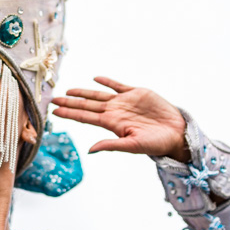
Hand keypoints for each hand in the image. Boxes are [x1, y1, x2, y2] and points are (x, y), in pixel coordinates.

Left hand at [51, 78, 188, 160]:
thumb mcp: (132, 146)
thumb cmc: (156, 144)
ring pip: (99, 95)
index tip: (54, 112)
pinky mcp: (137, 93)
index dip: (69, 113)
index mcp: (112, 124)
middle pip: (87, 105)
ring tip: (68, 90)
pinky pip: (118, 86)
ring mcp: (124, 102)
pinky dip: (107, 82)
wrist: (176, 133)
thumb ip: (111, 145)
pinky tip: (96, 78)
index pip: (85, 117)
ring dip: (83, 93)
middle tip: (53, 100)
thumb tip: (90, 150)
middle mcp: (115, 112)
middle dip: (70, 102)